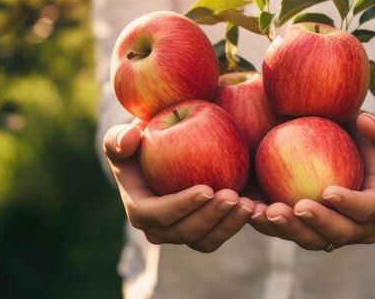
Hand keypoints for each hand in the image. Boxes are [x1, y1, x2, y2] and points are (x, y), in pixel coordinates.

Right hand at [103, 121, 254, 252]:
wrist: (167, 147)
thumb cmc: (143, 139)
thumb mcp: (125, 134)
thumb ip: (118, 136)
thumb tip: (130, 139)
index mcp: (140, 208)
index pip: (156, 215)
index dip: (180, 206)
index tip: (206, 188)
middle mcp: (160, 228)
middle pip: (185, 233)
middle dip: (210, 217)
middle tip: (233, 196)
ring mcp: (185, 230)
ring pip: (206, 240)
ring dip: (228, 225)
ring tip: (248, 203)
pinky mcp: (206, 228)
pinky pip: (222, 233)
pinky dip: (238, 223)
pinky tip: (256, 205)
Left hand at [249, 112, 374, 250]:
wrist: (350, 152)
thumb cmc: (370, 138)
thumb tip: (368, 123)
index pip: (369, 209)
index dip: (351, 205)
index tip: (328, 191)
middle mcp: (356, 226)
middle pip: (337, 233)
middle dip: (316, 224)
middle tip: (296, 207)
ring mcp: (327, 231)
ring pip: (308, 238)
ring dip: (285, 229)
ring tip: (264, 213)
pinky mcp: (302, 227)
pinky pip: (284, 230)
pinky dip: (265, 223)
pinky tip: (247, 209)